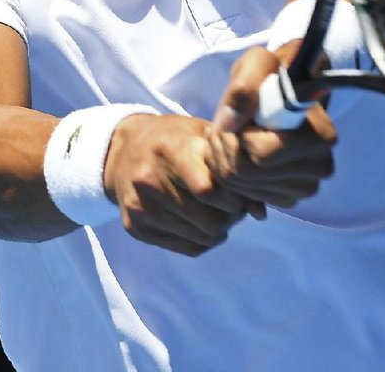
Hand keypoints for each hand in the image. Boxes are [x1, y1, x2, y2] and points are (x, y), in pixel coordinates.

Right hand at [103, 113, 263, 255]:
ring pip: (200, 238)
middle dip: (230, 217)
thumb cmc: (174, 139)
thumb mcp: (203, 137)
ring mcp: (140, 207)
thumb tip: (261, 212)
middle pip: (207, 220)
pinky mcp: (135, 228)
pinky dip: (203, 240)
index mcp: (169, 150)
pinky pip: (186, 248)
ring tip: (220, 212)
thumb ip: (233, 165)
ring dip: (219, 230)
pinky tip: (202, 221)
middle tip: (235, 206)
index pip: (209, 190)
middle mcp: (149, 180)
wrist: (123, 151)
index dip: (233, 197)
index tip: (241, 191)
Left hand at [207, 46, 336, 208]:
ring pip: (241, 187)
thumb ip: (244, 85)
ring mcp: (304, 186)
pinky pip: (245, 196)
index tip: (239, 115)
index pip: (262, 155)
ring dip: (224, 158)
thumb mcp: (258, 63)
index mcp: (320, 136)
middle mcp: (319, 167)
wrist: (284, 91)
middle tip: (227, 124)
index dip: (238, 135)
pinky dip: (232, 174)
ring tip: (232, 133)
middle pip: (246, 174)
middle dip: (224, 146)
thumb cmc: (274, 73)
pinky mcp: (288, 197)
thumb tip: (230, 123)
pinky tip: (239, 151)